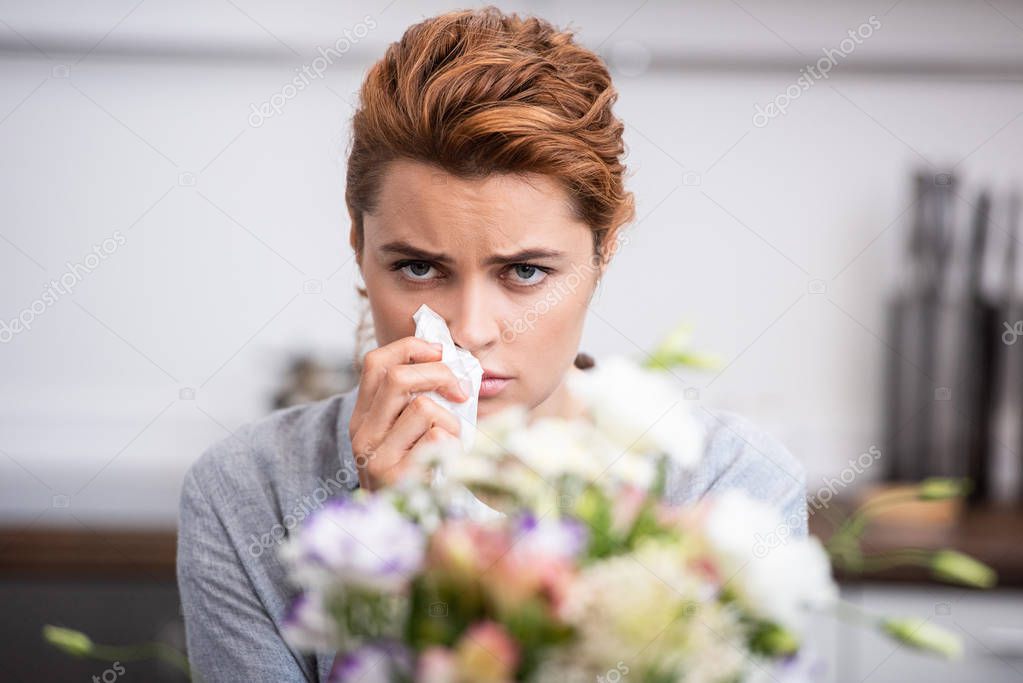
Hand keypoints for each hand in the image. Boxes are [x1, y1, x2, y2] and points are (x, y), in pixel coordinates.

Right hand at [348, 336, 468, 490]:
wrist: (408, 525)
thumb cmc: (415, 470)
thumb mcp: (404, 432)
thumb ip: (414, 400)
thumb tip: (448, 358)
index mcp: (363, 416)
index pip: (376, 362)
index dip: (411, 348)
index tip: (440, 353)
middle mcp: (363, 434)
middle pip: (399, 377)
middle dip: (441, 374)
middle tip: (461, 391)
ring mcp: (377, 457)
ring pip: (423, 407)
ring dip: (451, 419)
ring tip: (452, 438)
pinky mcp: (398, 477)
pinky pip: (438, 438)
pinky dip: (455, 443)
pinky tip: (450, 458)